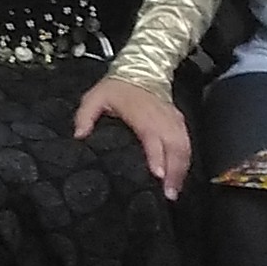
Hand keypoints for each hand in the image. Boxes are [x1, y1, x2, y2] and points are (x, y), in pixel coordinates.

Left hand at [72, 78, 188, 197]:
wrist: (140, 71)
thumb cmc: (116, 87)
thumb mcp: (95, 96)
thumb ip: (85, 116)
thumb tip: (80, 136)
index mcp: (141, 112)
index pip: (152, 135)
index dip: (157, 155)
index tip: (158, 175)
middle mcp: (161, 117)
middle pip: (174, 146)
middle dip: (175, 171)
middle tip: (169, 194)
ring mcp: (172, 119)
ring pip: (184, 146)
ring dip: (182, 169)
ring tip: (174, 191)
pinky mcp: (178, 121)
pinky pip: (187, 143)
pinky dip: (186, 160)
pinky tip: (180, 176)